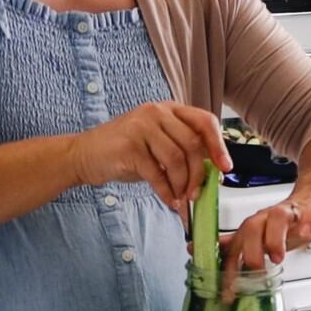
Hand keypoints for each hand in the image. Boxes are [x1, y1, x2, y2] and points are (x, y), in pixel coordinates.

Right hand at [69, 102, 232, 209]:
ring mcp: (141, 127)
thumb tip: (212, 171)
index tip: (225, 168)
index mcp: (169, 110)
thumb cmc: (125, 152)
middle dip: (199, 174)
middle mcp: (156, 112)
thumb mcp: (158, 145)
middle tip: (196, 194)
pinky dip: (166, 191)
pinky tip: (168, 200)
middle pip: (192, 144)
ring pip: (176, 159)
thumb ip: (182, 151)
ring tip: (180, 199)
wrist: (85, 155)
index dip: (218, 145)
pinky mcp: (129, 146)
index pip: (204, 121)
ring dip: (182, 185)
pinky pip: (157, 173)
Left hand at [221, 182, 310, 300]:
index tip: (229, 290)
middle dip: (251, 251)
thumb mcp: (259, 238)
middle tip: (256, 270)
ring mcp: (291, 213)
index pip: (235, 247)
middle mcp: (268, 218)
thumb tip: (203, 254)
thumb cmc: (287, 224)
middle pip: (252, 227)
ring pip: (278, 217)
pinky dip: (308, 222)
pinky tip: (306, 233)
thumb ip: (234, 248)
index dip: (229, 268)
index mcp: (254, 227)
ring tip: (278, 258)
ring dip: (275, 238)